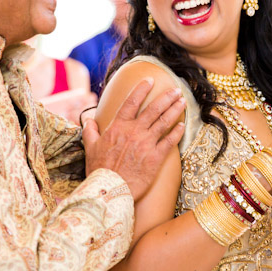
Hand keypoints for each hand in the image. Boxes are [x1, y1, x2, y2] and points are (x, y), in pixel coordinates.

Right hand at [83, 78, 185, 199]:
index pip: (131, 102)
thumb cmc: (99, 170)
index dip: (141, 89)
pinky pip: (170, 141)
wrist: (110, 190)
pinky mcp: (156, 157)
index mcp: (118, 127)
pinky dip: (177, 132)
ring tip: (182, 101)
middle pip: (153, 109)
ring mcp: (146, 144)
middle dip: (166, 97)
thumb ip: (90, 131)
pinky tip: (183, 125)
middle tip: (176, 89)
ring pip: (164, 121)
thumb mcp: (90, 148)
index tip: (150, 80)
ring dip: (174, 109)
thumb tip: (89, 121)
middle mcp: (134, 132)